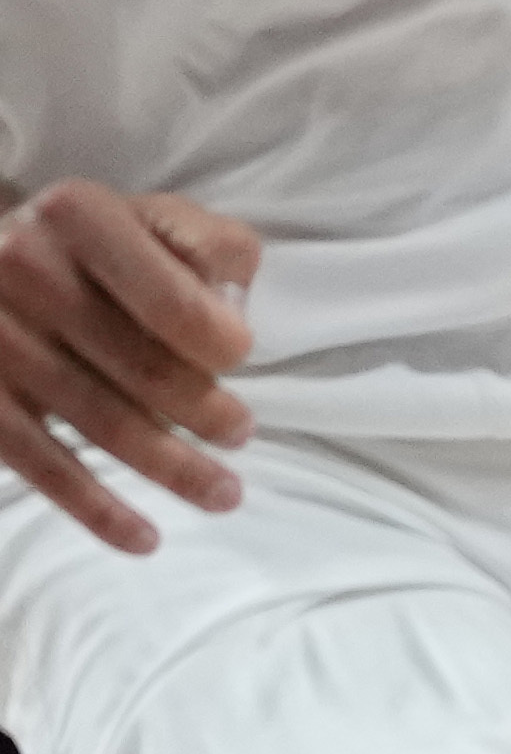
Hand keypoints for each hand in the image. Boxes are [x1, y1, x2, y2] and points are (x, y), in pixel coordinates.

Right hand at [0, 184, 262, 553]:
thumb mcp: (152, 216)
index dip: (220, 344)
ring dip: (170, 468)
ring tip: (224, 495)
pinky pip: (38, 462)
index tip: (242, 362)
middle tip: (241, 435)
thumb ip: (210, 246)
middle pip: (138, 366)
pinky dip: (96, 508)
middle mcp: (24, 268)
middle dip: (203, 412)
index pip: (169, 302)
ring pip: (97, 420)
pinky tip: (143, 538)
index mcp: (79, 217)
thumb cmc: (94, 243)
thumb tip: (233, 309)